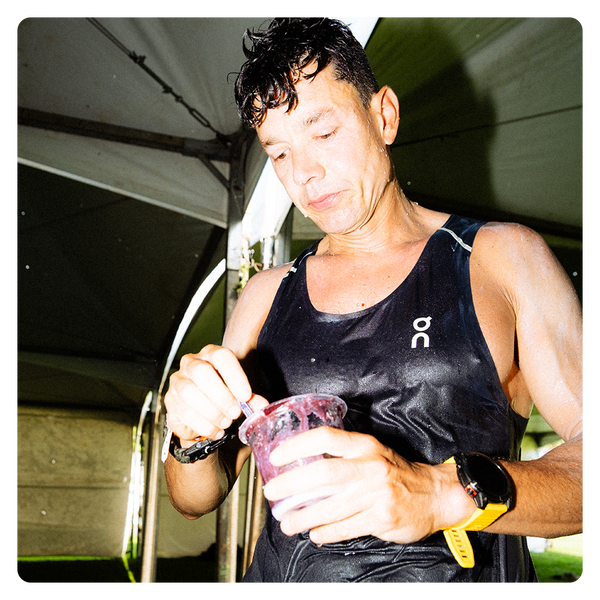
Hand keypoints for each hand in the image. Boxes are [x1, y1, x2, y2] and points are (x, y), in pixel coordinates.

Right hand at [165, 345, 267, 441]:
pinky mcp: (170, 401)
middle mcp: (191, 363)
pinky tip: (215, 430)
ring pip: (189, 393)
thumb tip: (261, 406)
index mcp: (211, 354)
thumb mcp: (238, 393)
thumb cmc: (221, 394)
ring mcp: (177, 381)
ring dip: (211, 412)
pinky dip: (202, 425)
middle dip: (220, 396)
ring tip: (225, 423)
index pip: (221, 356)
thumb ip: (250, 399)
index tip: (245, 395)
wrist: (201, 410)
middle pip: (200, 372)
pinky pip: (182, 412)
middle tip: (235, 413)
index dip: (234, 375)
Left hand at [263, 427, 471, 544]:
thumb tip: (303, 464)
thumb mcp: (372, 453)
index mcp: (364, 445)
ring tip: (287, 522)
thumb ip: (343, 455)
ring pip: (330, 507)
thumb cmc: (395, 472)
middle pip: (323, 474)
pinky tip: (315, 533)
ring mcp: (376, 494)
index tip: (277, 456)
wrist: (434, 494)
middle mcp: (370, 467)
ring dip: (303, 517)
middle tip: (272, 492)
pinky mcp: (382, 518)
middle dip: (291, 485)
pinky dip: (325, 532)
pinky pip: (345, 528)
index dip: (297, 445)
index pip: (325, 438)